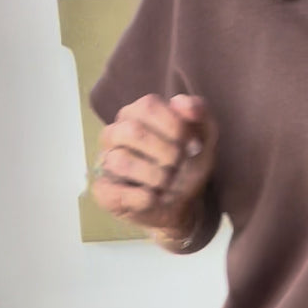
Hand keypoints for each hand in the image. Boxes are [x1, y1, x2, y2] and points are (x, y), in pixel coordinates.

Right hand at [90, 93, 217, 235]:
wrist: (182, 204)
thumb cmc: (187, 164)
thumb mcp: (204, 138)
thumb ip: (200, 113)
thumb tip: (183, 103)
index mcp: (136, 113)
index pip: (148, 106)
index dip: (176, 126)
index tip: (192, 144)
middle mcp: (115, 133)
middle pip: (133, 131)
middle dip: (167, 153)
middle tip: (179, 164)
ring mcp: (105, 161)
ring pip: (121, 161)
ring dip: (156, 176)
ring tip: (167, 182)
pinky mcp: (103, 191)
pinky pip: (115, 192)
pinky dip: (143, 198)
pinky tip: (154, 198)